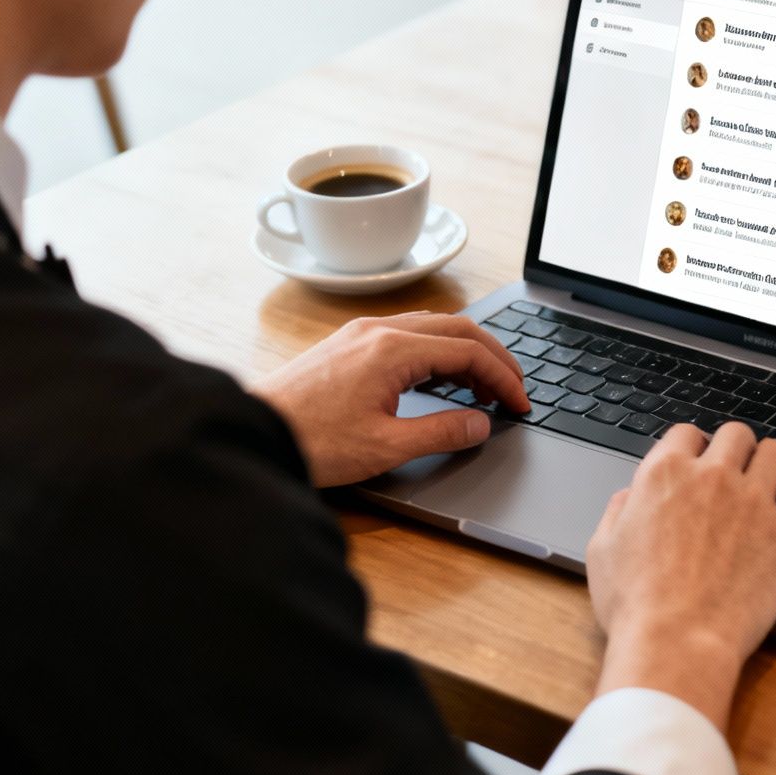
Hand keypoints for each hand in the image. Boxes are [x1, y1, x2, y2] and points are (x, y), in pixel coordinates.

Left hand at [251, 312, 529, 487]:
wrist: (254, 433)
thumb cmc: (311, 442)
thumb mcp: (386, 446)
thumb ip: (441, 432)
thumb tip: (481, 423)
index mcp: (393, 349)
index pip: (469, 351)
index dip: (504, 377)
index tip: (521, 404)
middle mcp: (378, 330)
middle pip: (457, 328)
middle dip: (493, 357)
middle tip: (515, 389)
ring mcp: (360, 333)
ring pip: (432, 328)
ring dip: (465, 352)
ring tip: (483, 388)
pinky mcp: (347, 345)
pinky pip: (407, 334)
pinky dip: (437, 351)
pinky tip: (440, 379)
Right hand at [585, 422, 775, 729]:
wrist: (677, 641)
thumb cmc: (635, 604)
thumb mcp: (602, 551)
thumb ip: (617, 513)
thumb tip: (628, 498)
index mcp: (664, 474)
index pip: (687, 432)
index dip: (693, 447)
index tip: (699, 462)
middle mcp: (711, 476)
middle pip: (737, 434)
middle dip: (735, 450)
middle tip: (735, 473)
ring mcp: (752, 501)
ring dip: (770, 466)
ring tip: (767, 485)